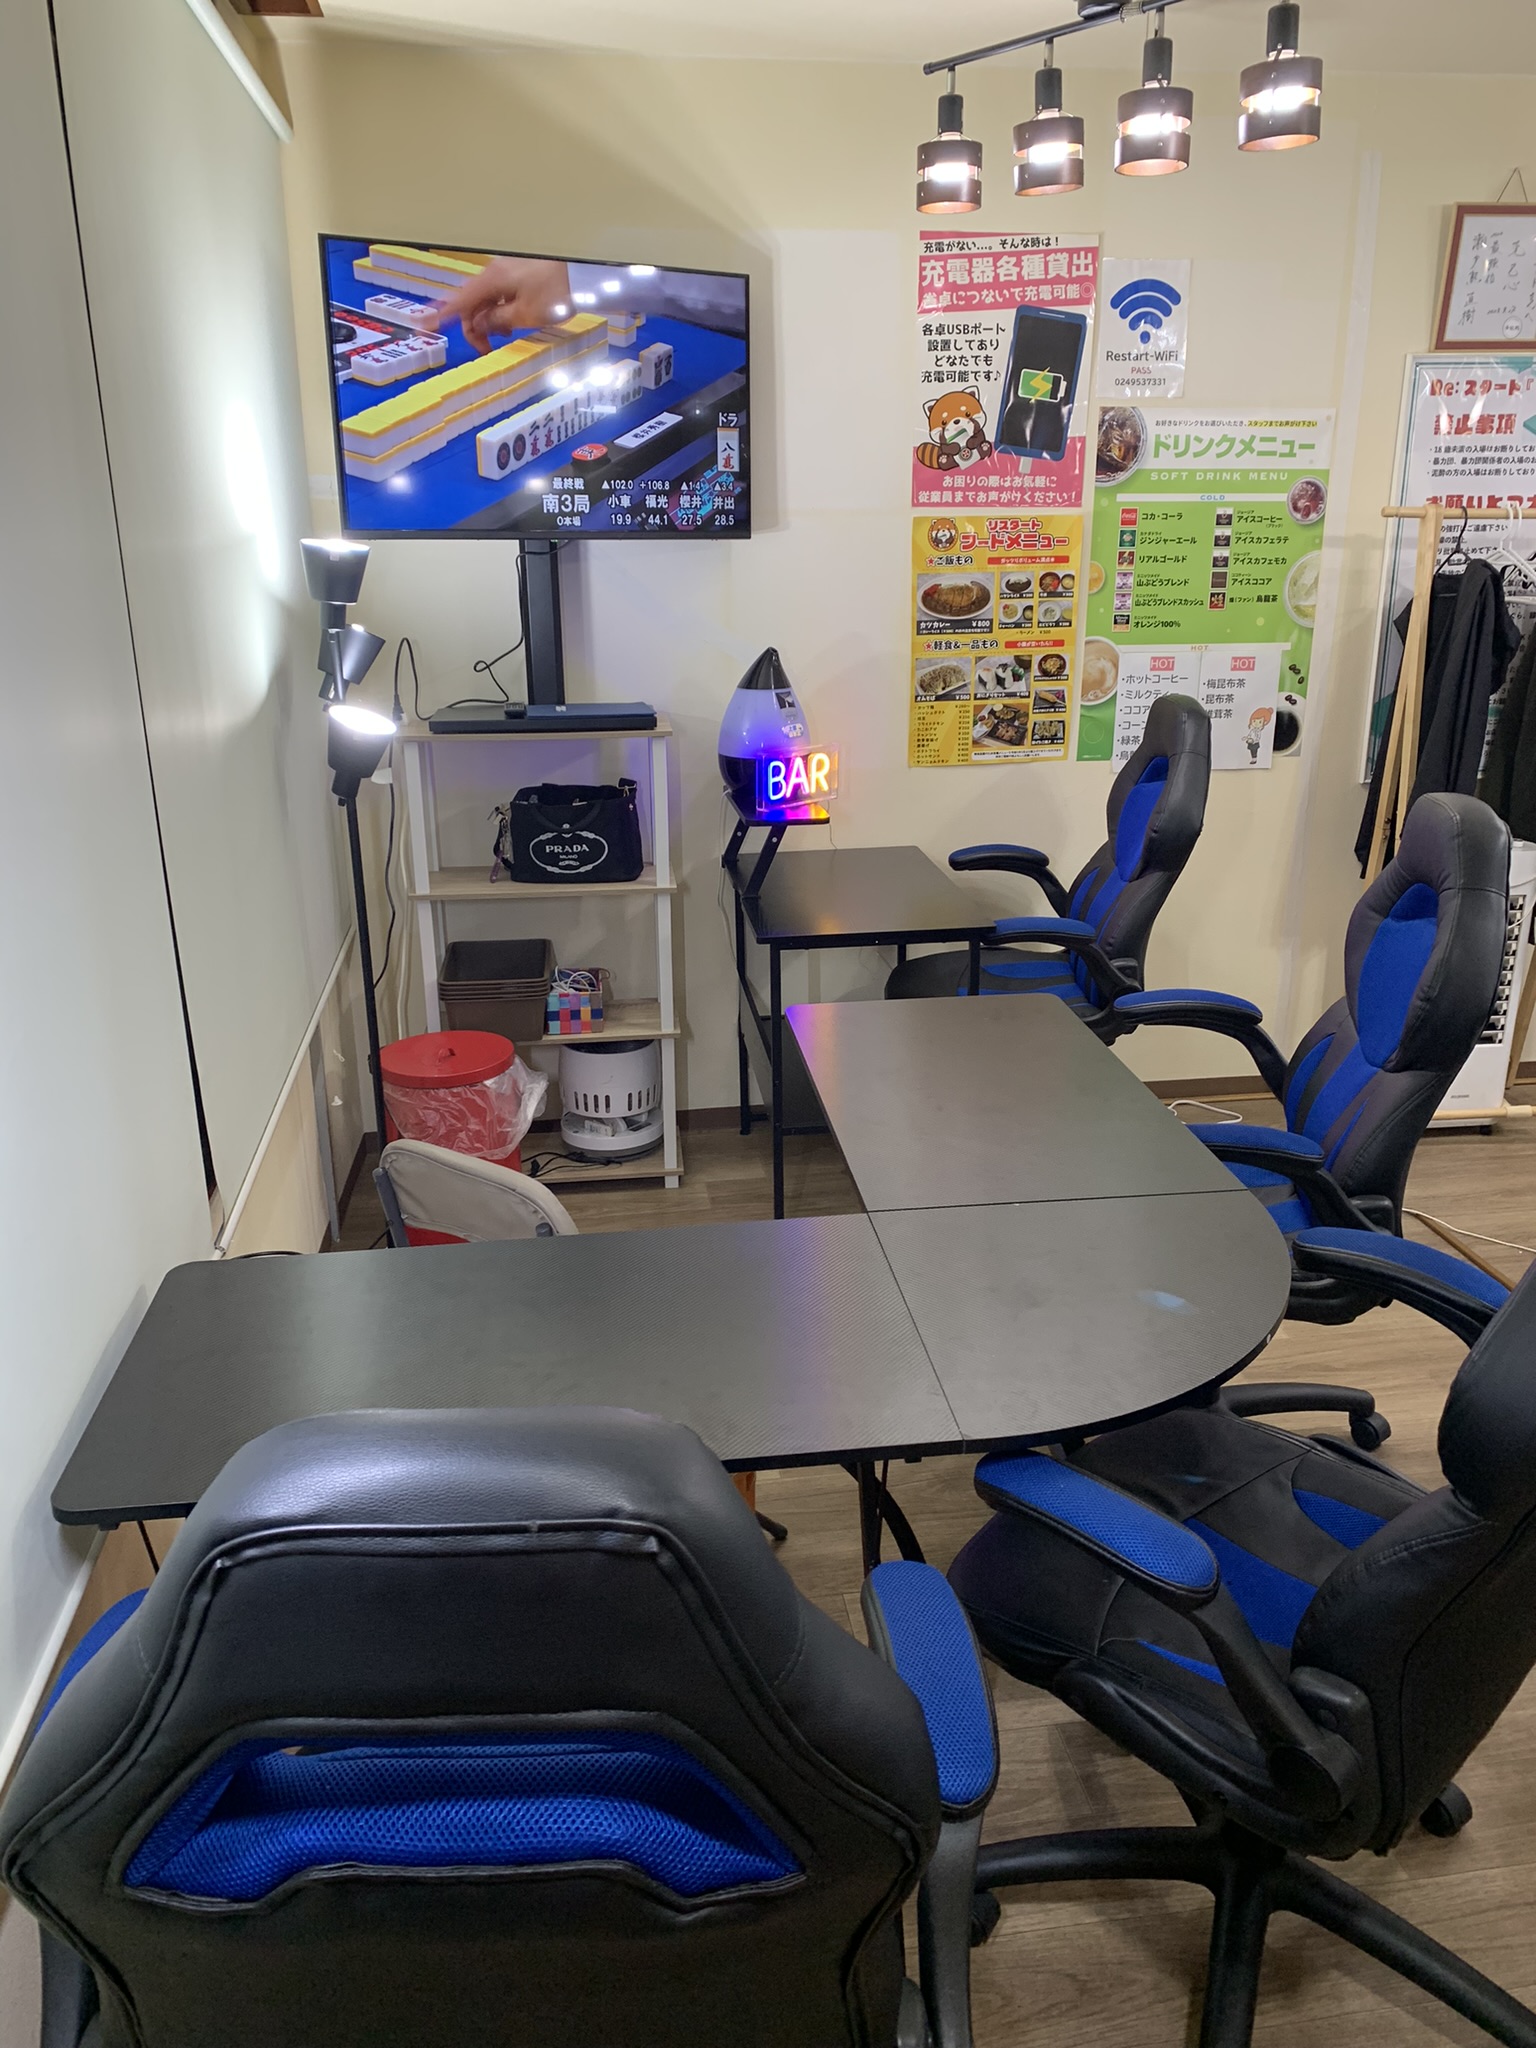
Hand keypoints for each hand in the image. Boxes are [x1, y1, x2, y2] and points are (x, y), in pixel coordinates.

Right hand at [426, 257, 572, 354]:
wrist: (586, 276)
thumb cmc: (556, 293)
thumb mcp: (525, 315)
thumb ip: (497, 320)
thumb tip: (479, 325)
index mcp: (492, 279)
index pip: (460, 300)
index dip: (442, 315)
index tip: (426, 325)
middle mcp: (496, 272)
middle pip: (473, 302)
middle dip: (475, 326)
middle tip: (487, 349)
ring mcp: (508, 272)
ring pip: (488, 300)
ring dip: (490, 321)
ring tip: (506, 336)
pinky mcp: (519, 276)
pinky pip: (501, 296)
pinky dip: (501, 312)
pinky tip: (512, 324)